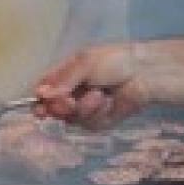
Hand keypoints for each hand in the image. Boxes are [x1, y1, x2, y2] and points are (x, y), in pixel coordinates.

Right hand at [34, 42, 149, 130]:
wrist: (144, 73)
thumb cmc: (115, 60)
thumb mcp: (84, 63)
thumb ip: (61, 80)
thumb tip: (41, 94)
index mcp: (65, 75)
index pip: (43, 91)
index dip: (39, 101)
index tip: (39, 108)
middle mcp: (73, 92)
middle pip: (53, 110)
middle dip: (61, 107)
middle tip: (69, 101)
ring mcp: (86, 108)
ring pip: (71, 119)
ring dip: (85, 108)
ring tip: (100, 94)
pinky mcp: (100, 121)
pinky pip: (89, 124)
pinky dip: (98, 113)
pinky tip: (109, 102)